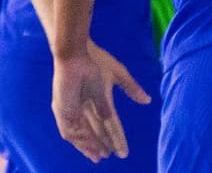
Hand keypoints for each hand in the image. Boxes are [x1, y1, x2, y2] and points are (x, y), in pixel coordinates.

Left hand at [52, 43, 150, 162]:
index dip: (116, 137)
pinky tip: (89, 147)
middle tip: (110, 156)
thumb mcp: (119, 74)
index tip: (123, 152)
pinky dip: (81, 139)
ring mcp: (74, 110)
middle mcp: (86, 107)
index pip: (110, 122)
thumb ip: (132, 88)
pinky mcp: (63, 110)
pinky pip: (72, 131)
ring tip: (101, 156)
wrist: (77, 54)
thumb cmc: (97, 59)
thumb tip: (147, 101)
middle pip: (97, 131)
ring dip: (92, 145)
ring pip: (85, 134)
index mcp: (99, 99)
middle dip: (104, 144)